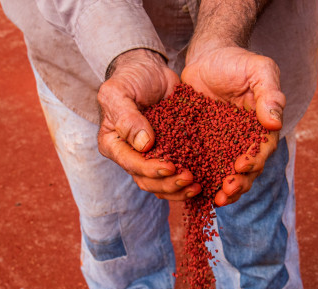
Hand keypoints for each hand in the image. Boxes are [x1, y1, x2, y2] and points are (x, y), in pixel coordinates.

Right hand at [97, 49, 201, 199]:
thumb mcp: (120, 92)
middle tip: (190, 179)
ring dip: (179, 189)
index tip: (170, 167)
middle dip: (168, 184)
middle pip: (147, 181)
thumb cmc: (130, 78)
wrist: (150, 70)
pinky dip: (187, 182)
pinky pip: (176, 175)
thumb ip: (127, 117)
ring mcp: (150, 157)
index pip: (131, 164)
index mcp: (114, 144)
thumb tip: (143, 144)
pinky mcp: (169, 153)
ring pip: (162, 184)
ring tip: (197, 185)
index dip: (151, 169)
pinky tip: (204, 182)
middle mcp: (130, 156)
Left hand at [182, 45, 284, 205]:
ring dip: (222, 190)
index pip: (262, 150)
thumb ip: (269, 95)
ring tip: (214, 200)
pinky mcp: (203, 147)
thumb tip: (276, 122)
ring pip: (226, 175)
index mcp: (262, 128)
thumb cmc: (237, 62)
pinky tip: (190, 190)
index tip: (242, 166)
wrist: (208, 57)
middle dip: (238, 184)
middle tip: (226, 192)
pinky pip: (202, 167)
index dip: (254, 161)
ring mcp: (224, 147)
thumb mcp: (259, 71)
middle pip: (246, 171)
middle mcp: (245, 143)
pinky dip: (199, 180)